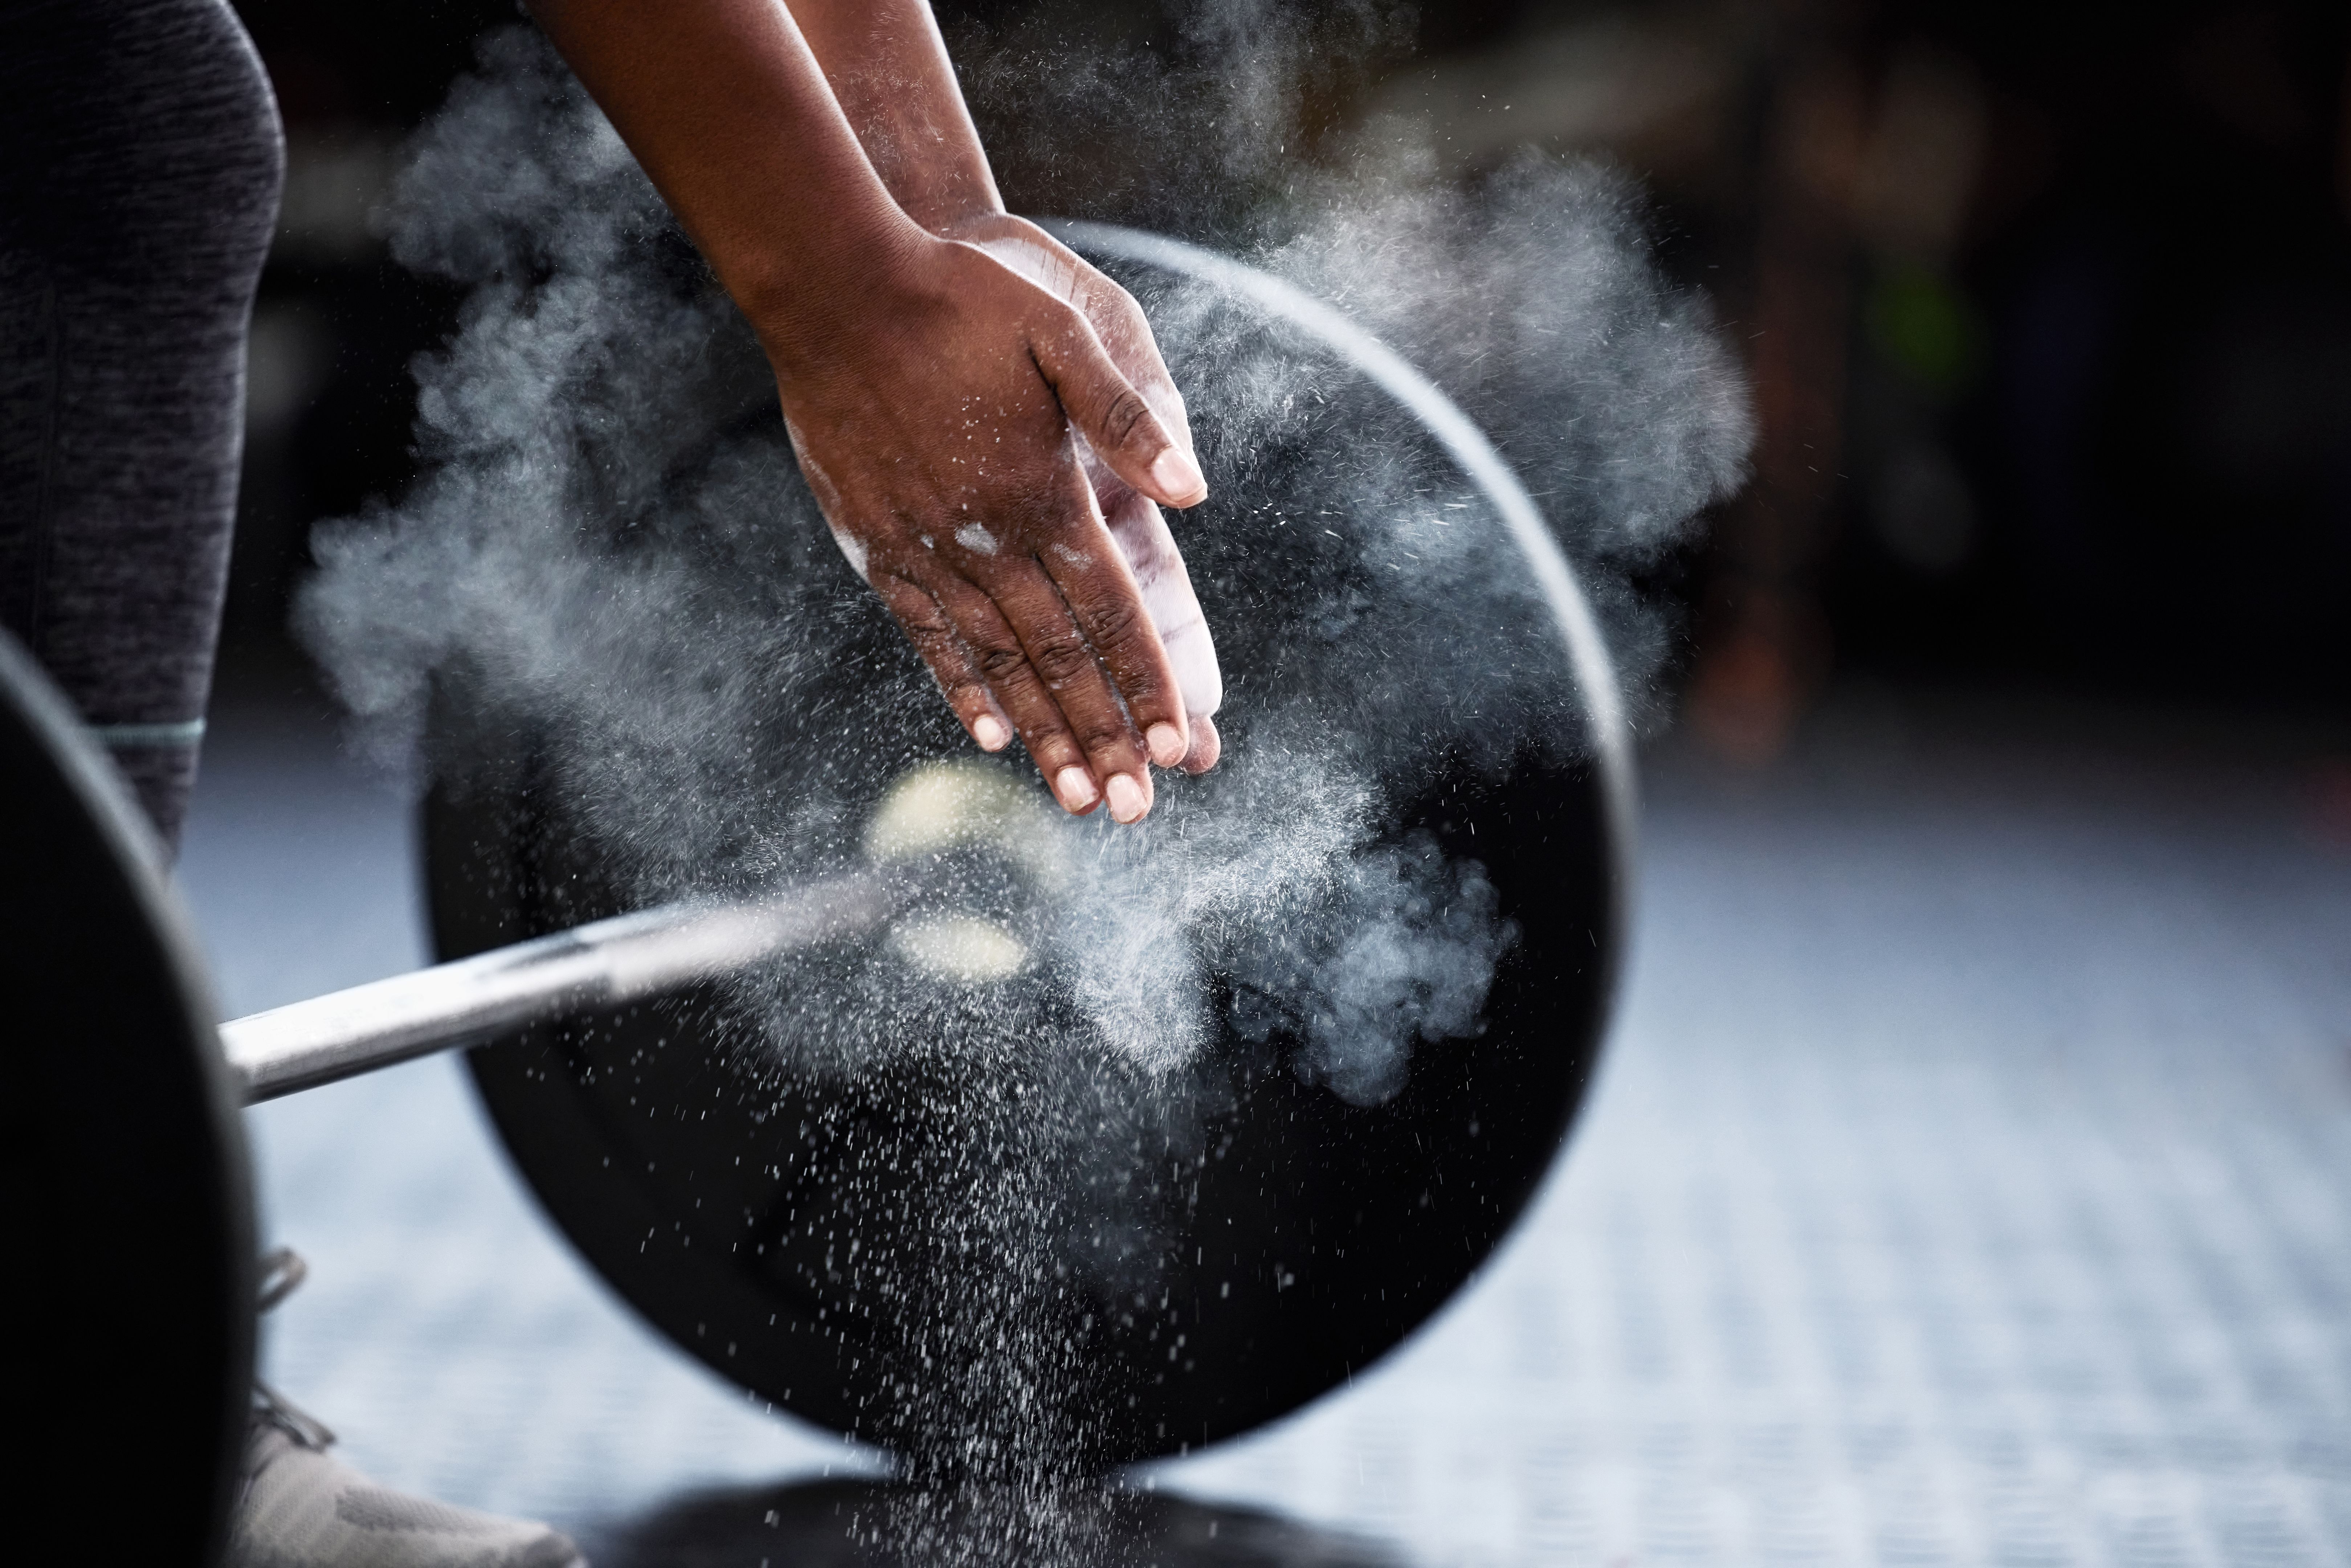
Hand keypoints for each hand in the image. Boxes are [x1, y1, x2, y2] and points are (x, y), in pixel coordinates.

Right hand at [757, 229, 1209, 821]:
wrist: (836, 286)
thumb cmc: (960, 296)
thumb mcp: (1063, 329)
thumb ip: (1127, 413)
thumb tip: (1193, 490)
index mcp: (1043, 491)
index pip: (1113, 607)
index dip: (1150, 680)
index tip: (1181, 745)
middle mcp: (987, 536)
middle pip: (1059, 655)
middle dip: (1103, 735)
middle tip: (1135, 810)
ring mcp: (926, 548)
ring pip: (998, 662)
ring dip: (1042, 732)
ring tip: (1077, 798)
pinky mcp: (878, 546)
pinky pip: (929, 635)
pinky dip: (962, 688)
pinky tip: (989, 736)